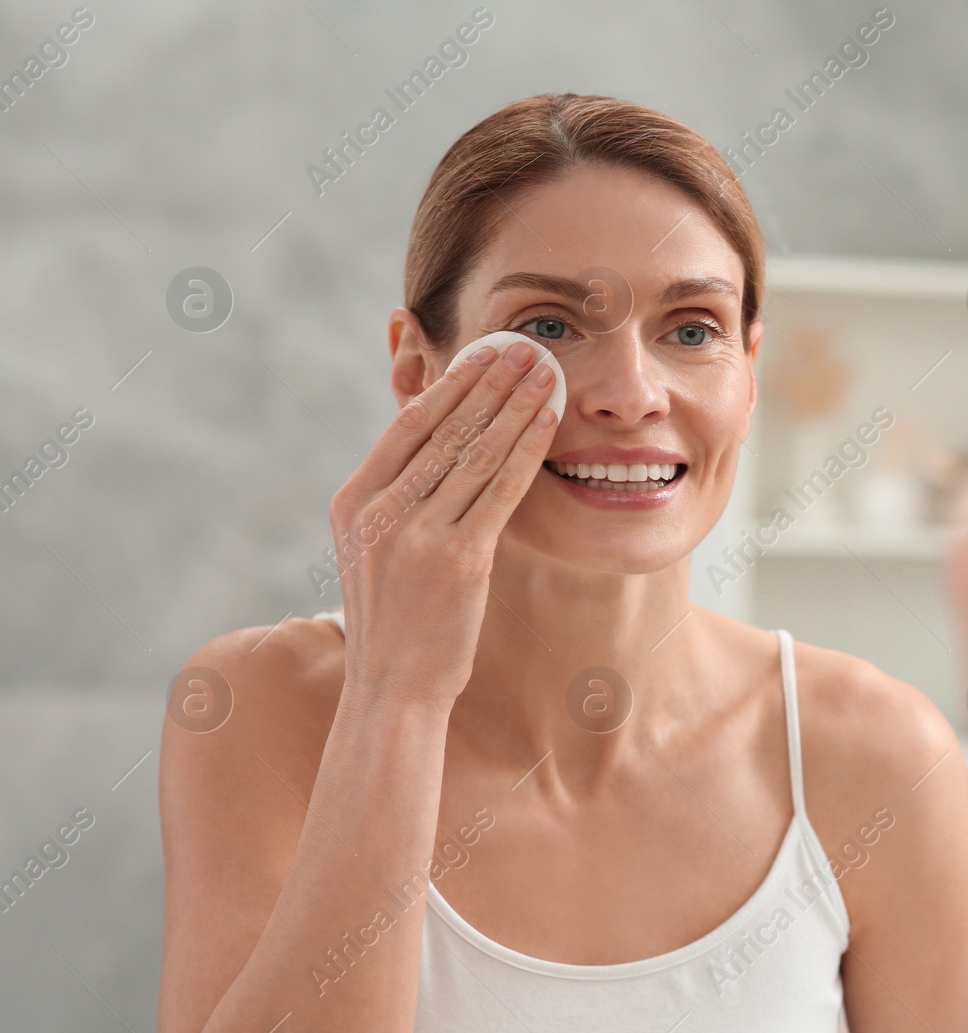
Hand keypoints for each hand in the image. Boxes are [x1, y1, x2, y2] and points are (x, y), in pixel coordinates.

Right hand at [329, 342, 557, 709]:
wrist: (393, 686)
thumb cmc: (396, 615)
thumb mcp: (375, 546)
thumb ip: (397, 494)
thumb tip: (436, 436)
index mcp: (354, 502)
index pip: (407, 425)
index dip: (451, 383)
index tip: (484, 351)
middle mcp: (379, 512)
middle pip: (445, 430)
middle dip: (491, 383)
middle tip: (524, 346)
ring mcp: (416, 535)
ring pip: (476, 453)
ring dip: (517, 406)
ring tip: (546, 372)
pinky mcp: (457, 559)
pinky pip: (499, 490)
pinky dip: (527, 449)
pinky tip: (549, 421)